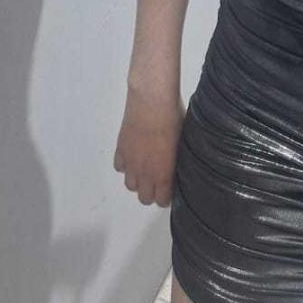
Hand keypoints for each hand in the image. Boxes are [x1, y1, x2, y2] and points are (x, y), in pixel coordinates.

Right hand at [113, 86, 185, 207]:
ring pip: (130, 185)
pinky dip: (126, 164)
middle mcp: (145, 174)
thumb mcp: (183, 142)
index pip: (162, 201)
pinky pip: (120, 167)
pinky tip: (134, 153)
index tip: (171, 188)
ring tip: (146, 166)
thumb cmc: (174, 119)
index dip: (167, 196)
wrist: (152, 101)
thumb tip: (179, 167)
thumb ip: (178, 161)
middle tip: (159, 179)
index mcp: (163, 175)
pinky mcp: (120, 149)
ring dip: (138, 179)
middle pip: (144, 198)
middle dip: (152, 192)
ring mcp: (130, 162)